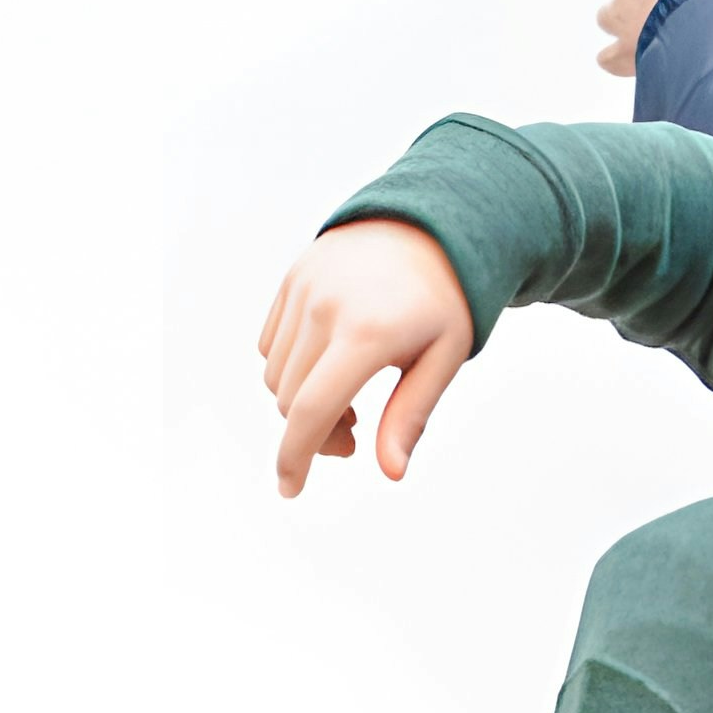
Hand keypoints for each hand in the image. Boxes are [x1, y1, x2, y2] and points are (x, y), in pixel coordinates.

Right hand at [259, 218, 475, 496]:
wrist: (428, 224)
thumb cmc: (442, 300)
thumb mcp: (442, 358)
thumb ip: (410, 416)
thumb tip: (391, 471)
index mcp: (368, 333)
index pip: (313, 410)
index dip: (296, 457)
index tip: (290, 488)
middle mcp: (325, 308)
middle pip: (291, 400)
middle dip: (315, 434)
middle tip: (354, 435)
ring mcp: (303, 289)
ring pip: (276, 375)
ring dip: (301, 402)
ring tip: (345, 396)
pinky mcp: (291, 279)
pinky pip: (270, 345)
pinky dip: (289, 369)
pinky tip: (326, 364)